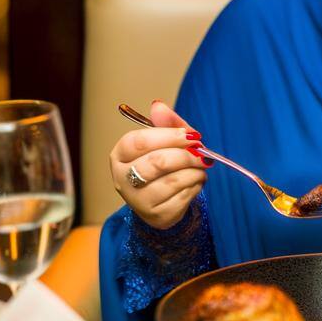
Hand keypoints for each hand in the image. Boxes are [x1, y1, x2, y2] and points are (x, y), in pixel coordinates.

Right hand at [109, 100, 208, 229]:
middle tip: (202, 153)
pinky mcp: (155, 215)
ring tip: (201, 167)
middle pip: (156, 162)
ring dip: (194, 172)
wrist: (161, 200)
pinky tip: (196, 181)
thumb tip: (158, 105)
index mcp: (119, 155)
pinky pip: (181, 198)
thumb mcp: (165, 141)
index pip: (139, 141)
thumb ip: (165, 123)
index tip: (190, 135)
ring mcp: (137, 200)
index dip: (168, 136)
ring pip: (172, 181)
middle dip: (185, 155)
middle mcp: (122, 178)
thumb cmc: (161, 164)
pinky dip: (195, 187)